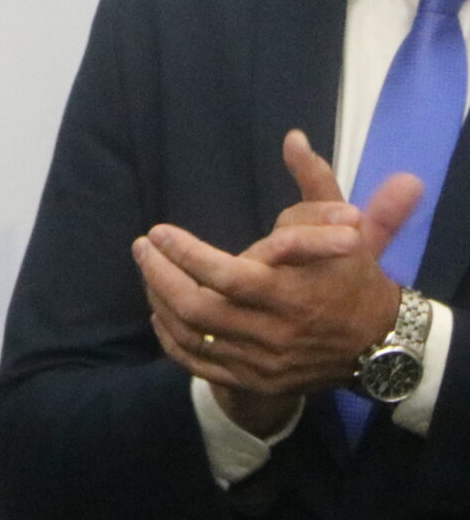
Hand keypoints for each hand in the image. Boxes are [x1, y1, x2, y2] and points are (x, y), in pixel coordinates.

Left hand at [133, 130, 412, 430]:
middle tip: (142, 248)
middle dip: (160, 275)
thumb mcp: (344, 228)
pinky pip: (199, 364)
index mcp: (293, 295)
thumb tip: (292, 139)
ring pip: (191, 336)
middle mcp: (275, 333)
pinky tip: (159, 312)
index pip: (225, 277)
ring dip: (159, 302)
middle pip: (197, 309)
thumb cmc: (353, 276)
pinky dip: (171, 338)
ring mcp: (262, 362)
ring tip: (149, 271)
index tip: (158, 231)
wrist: (378, 343)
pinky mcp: (254, 380)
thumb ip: (316, 183)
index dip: (185, 254)